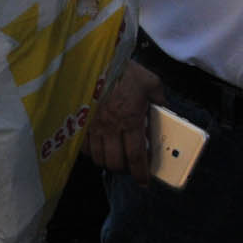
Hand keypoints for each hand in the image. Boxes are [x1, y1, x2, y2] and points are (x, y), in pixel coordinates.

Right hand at [85, 61, 166, 181]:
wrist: (94, 59)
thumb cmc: (124, 70)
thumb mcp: (150, 82)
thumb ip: (159, 98)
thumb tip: (164, 109)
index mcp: (130, 120)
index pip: (136, 156)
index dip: (140, 173)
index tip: (144, 182)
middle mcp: (110, 127)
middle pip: (115, 162)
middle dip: (124, 169)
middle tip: (130, 165)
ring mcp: (92, 125)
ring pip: (98, 157)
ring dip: (108, 161)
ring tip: (114, 156)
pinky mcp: (79, 120)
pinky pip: (83, 145)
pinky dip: (92, 151)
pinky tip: (98, 146)